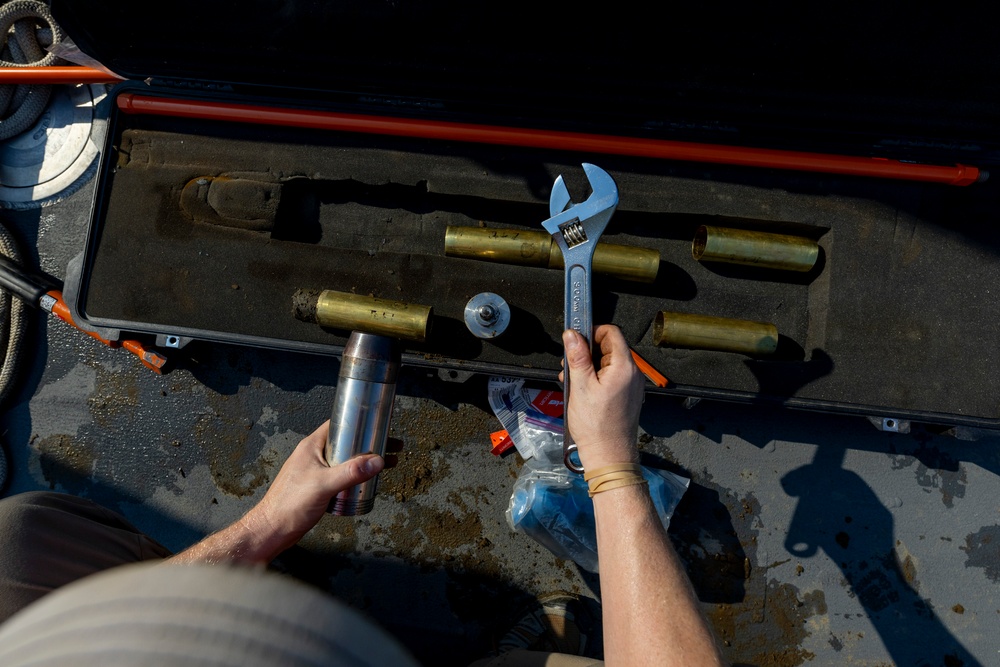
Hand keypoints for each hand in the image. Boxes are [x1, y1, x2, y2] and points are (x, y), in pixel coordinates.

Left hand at [244, 421, 383, 555]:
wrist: (273, 530)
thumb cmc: (289, 505)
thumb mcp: (324, 485)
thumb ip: (351, 472)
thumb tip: (376, 461)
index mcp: (311, 446)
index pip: (337, 425)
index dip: (357, 422)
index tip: (376, 424)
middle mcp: (314, 456)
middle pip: (346, 443)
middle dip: (368, 444)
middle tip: (389, 445)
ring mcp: (316, 471)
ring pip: (345, 460)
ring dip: (364, 461)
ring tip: (386, 463)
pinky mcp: (318, 486)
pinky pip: (341, 475)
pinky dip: (356, 475)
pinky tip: (366, 483)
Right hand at [560, 325, 644, 470]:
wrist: (608, 455)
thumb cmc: (596, 425)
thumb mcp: (580, 386)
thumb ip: (577, 357)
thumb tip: (572, 334)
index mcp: (624, 367)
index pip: (612, 333)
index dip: (592, 332)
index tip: (576, 341)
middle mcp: (632, 374)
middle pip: (609, 348)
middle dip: (586, 353)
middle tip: (569, 365)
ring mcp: (631, 386)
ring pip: (608, 363)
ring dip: (588, 367)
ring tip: (572, 381)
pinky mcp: (627, 396)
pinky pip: (611, 378)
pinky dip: (596, 379)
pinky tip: (581, 391)